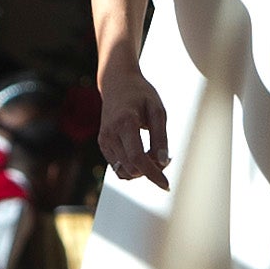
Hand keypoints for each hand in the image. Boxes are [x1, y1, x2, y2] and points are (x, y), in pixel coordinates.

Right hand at [97, 59, 170, 188]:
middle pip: (132, 168)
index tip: (167, 185)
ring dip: (142, 171)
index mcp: (125, 123)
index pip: (137, 158)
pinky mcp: (102, 144)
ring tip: (154, 154)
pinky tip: (143, 155)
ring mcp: (104, 140)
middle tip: (165, 157)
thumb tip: (163, 162)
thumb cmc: (141, 94)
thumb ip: (160, 137)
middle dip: (151, 170)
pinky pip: (118, 168)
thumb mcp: (157, 110)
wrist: (117, 83)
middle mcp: (110, 134)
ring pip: (124, 172)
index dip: (153, 174)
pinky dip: (133, 168)